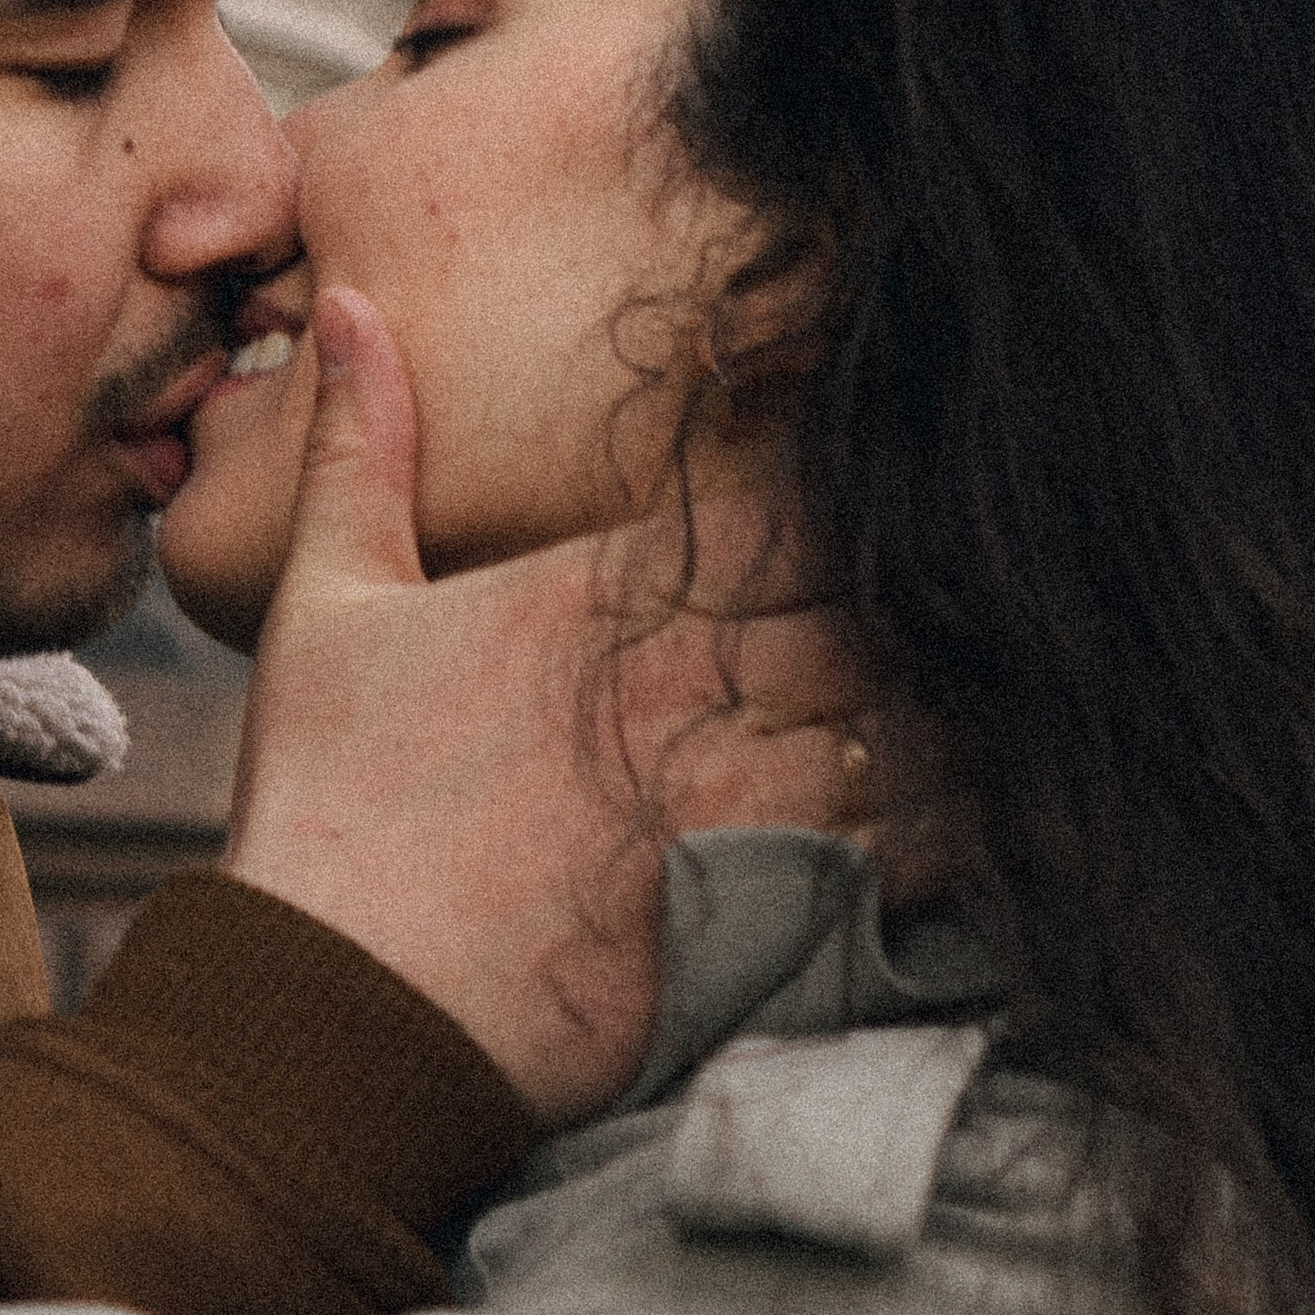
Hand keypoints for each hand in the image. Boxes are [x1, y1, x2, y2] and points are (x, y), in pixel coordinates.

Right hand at [223, 288, 898, 1126]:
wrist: (331, 1012)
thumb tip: (344, 302)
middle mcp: (683, 683)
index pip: (783, 498)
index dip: (845, 479)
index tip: (878, 475)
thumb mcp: (325, 603)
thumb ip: (357, 446)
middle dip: (914, 593)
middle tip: (972, 583)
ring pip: (905, 720)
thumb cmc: (324, 805)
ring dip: (945, 704)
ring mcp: (732, 801)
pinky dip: (948, 824)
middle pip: (868, 602)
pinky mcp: (760, 916)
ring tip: (990, 690)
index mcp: (598, 594)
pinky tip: (971, 811)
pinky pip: (903, 850)